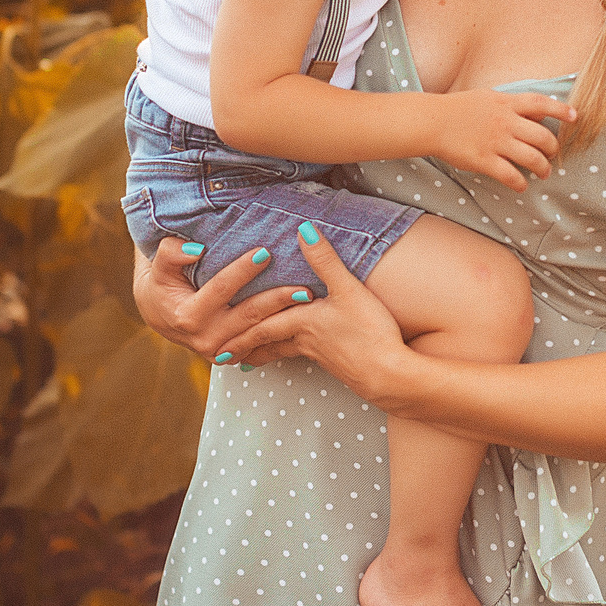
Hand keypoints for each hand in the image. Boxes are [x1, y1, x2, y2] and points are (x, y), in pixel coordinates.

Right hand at [132, 237, 309, 361]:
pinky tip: (303, 319)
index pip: (221, 289)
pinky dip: (281, 332)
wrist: (159, 313)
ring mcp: (220, 352)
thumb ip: (171, 254)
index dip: (242, 270)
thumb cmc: (160, 284)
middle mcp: (205, 339)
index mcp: (188, 317)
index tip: (265, 252)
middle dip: (278, 300)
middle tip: (304, 286)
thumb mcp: (157, 267)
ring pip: (260, 333)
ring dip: (286, 318)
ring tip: (310, 301)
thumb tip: (195, 249)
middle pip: (249, 316)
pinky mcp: (232, 356)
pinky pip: (261, 344)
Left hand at [222, 226, 415, 403]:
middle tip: (219, 358)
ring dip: (262, 356)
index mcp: (302, 322)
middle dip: (243, 347)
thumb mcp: (348, 290)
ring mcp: (320, 355)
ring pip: (282, 353)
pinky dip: (287, 356)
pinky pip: (302, 357)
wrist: (389, 375)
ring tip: (246, 363)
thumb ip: (324, 260)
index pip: (263, 324)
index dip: (240, 328)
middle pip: (267, 342)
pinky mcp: (336, 365)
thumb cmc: (370, 333)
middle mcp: (305, 340)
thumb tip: (303, 229)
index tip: (216, 337)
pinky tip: (296, 356)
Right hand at [431, 89, 572, 191]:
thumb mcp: (489, 97)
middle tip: (552, 155)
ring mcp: (496, 142)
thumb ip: (511, 104)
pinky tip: (522, 185)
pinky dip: (521, 183)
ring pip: (532, 158)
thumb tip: (536, 113)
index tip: (575, 117)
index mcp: (507, 103)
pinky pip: (511, 175)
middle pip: (543, 137)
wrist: (433, 122)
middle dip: (553, 149)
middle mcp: (505, 122)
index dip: (561, 110)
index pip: (541, 104)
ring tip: (543, 172)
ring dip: (543, 168)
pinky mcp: (485, 161)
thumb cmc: (459, 108)